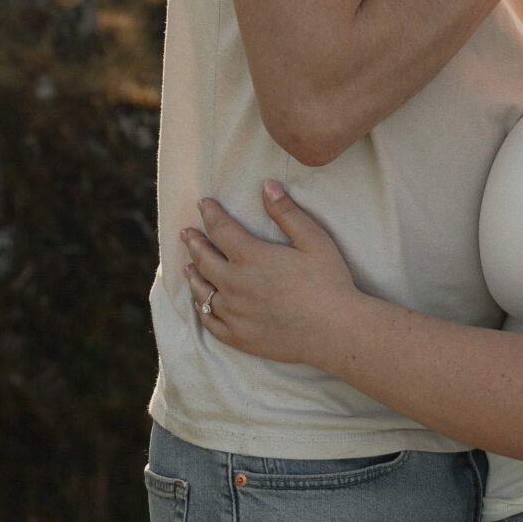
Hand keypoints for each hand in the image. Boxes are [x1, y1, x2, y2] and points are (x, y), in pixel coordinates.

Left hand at [180, 182, 359, 363]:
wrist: (336, 330)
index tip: (203, 204)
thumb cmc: (329, 282)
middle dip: (193, 242)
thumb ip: (287, 212)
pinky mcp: (239, 337)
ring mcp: (234, 313)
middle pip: (204, 259)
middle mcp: (235, 284)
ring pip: (202, 291)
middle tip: (186, 233)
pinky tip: (201, 302)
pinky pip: (210, 322)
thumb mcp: (313, 239)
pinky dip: (201, 308)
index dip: (210, 213)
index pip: (220, 228)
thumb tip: (267, 185)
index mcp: (251, 256)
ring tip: (187, 266)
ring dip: (193, 274)